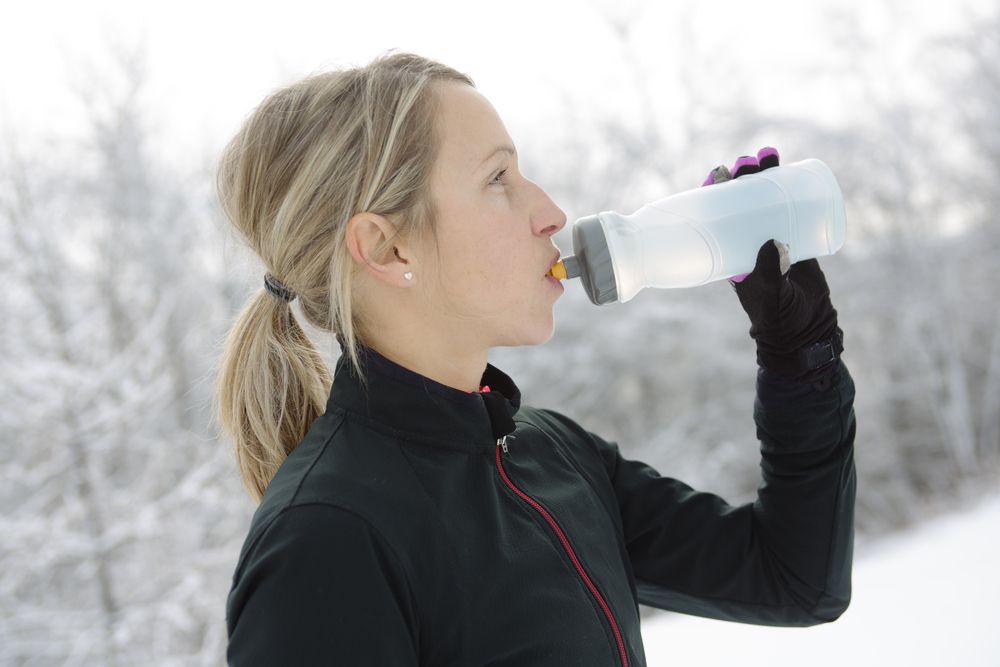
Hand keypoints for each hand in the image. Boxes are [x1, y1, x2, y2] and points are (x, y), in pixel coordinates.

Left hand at [702, 148, 842, 382]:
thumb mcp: (769, 295)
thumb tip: (771, 243)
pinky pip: (792, 206)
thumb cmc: (779, 316)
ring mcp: (772, 236)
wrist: (806, 329)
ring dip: (766, 175)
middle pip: (741, 200)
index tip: (717, 174)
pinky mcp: (797, 236)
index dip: (715, 193)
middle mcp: (748, 240)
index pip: (716, 216)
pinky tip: (793, 169)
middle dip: (742, 178)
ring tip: (768, 155)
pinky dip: (792, 187)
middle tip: (745, 163)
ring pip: (766, 198)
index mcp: (730, 251)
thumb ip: (768, 273)